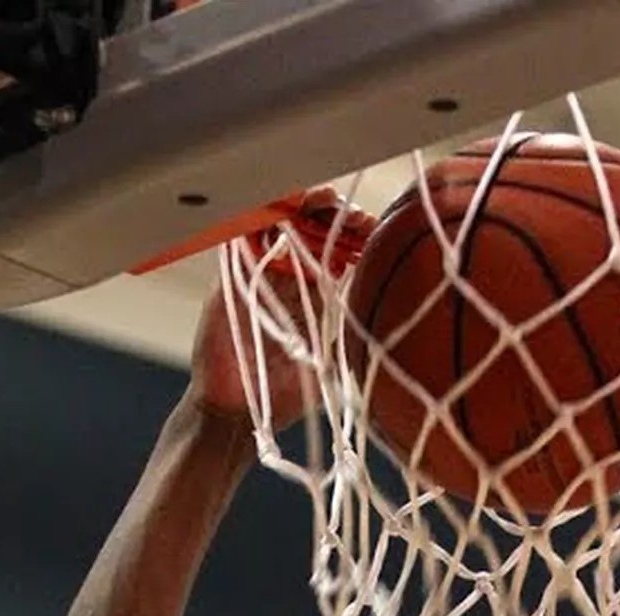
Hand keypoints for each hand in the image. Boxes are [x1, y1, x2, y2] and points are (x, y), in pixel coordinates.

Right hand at [189, 192, 354, 434]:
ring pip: (279, 227)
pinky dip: (256, 218)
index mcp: (313, 298)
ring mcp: (257, 279)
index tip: (377, 229)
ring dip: (300, 208)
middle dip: (333, 216)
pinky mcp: (230, 282)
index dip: (356, 237)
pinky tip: (277, 204)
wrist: (237, 412)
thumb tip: (390, 336)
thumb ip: (350, 346)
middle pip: (311, 232)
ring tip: (321, 200)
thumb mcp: (328, 368)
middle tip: (353, 215)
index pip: (337, 254)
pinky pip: (240, 241)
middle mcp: (286, 282)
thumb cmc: (282, 396)